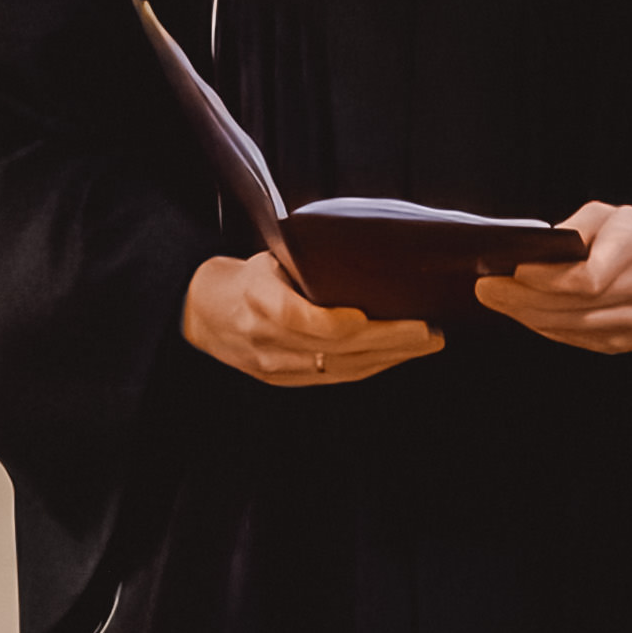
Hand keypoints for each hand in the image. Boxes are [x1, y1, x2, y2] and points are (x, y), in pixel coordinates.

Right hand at [184, 248, 442, 390]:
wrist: (203, 313)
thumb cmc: (246, 278)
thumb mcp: (268, 260)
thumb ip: (306, 263)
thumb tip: (366, 251)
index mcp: (256, 300)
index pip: (296, 319)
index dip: (333, 323)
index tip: (367, 316)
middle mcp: (265, 339)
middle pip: (333, 348)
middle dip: (387, 341)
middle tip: (428, 330)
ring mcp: (276, 366)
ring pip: (341, 368)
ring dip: (389, 357)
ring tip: (427, 342)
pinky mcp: (286, 381)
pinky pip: (336, 377)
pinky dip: (372, 367)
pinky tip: (399, 357)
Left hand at [469, 201, 631, 355]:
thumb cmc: (626, 235)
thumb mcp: (603, 215)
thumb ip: (572, 229)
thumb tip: (531, 254)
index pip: (588, 278)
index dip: (546, 280)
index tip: (513, 270)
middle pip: (573, 306)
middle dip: (523, 299)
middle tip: (486, 289)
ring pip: (571, 326)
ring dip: (527, 315)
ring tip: (498, 300)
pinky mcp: (628, 341)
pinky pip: (577, 338)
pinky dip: (546, 326)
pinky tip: (525, 312)